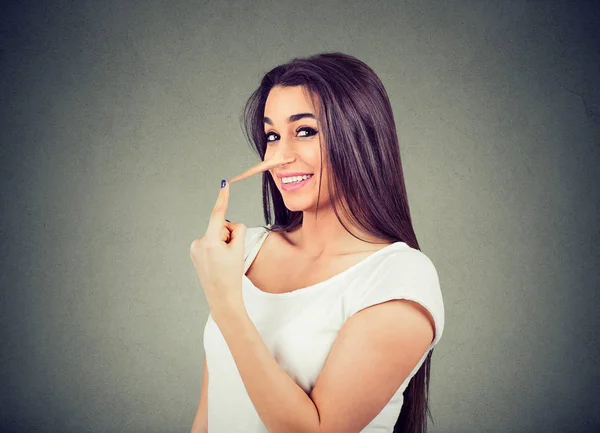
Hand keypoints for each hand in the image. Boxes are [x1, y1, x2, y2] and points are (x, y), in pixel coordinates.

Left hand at [190, 180, 245, 311]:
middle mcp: (198, 243)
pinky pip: (211, 243)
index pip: (218, 215)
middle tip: (232, 256)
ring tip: (224, 262)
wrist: (223, 297)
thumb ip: (238, 230)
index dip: (223, 198)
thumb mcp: (239, 250)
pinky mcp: (195, 254)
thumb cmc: (232, 276)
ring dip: (223, 244)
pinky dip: (217, 249)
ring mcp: (194, 249)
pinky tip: (218, 263)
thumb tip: (230, 224)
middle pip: (221, 227)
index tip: (224, 184)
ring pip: (216, 235)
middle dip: (229, 237)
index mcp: (209, 241)